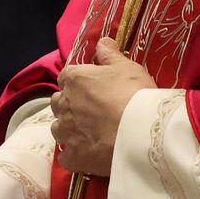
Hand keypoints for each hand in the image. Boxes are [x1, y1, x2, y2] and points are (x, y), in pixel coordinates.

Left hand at [50, 37, 152, 176]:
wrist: (141, 133)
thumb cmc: (135, 94)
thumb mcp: (127, 67)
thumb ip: (110, 54)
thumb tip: (100, 42)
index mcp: (74, 79)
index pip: (66, 77)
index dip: (79, 82)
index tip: (92, 88)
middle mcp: (63, 104)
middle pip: (59, 103)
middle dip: (70, 105)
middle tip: (92, 111)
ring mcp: (66, 132)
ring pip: (58, 129)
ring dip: (69, 129)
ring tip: (89, 134)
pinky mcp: (73, 157)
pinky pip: (66, 156)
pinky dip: (74, 155)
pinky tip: (88, 154)